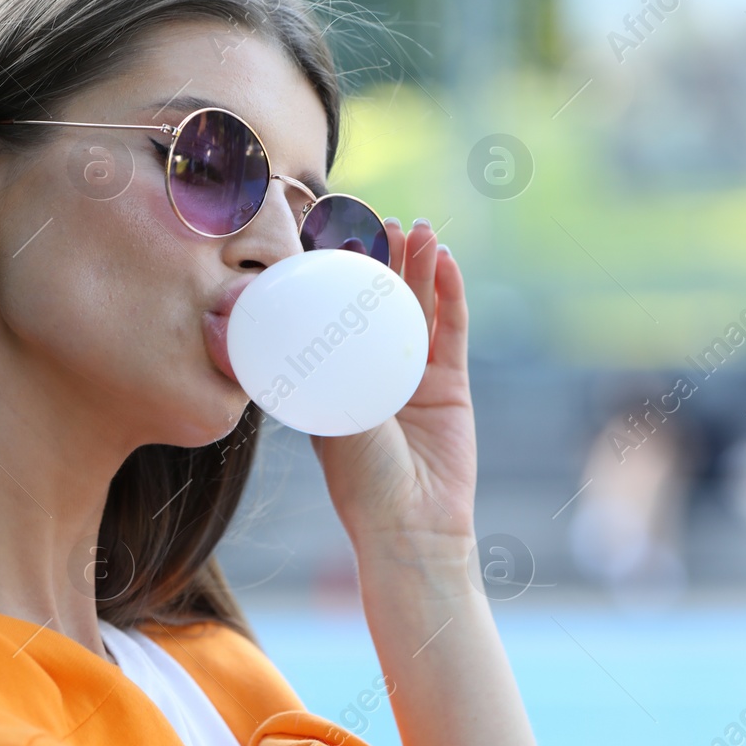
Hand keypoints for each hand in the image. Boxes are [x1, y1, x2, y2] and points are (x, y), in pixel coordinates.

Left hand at [310, 218, 476, 569]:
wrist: (413, 525)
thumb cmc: (362, 482)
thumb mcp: (333, 416)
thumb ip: (328, 370)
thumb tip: (295, 313)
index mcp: (334, 379)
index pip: (334, 316)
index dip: (338, 276)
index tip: (334, 235)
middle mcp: (371, 372)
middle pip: (379, 303)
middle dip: (383, 259)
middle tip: (382, 220)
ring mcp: (413, 377)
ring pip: (417, 308)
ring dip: (418, 265)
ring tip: (417, 226)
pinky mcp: (450, 385)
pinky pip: (451, 329)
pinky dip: (450, 293)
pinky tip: (445, 259)